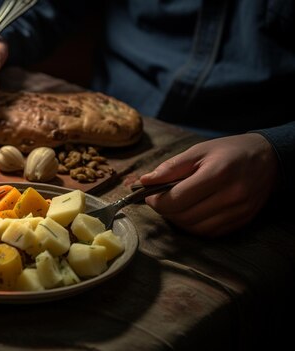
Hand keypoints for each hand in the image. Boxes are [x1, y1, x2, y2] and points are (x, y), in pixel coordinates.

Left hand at [139, 133, 278, 236]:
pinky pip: (209, 233)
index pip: (176, 199)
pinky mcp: (241, 222)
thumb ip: (170, 167)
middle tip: (160, 199)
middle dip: (165, 210)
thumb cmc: (228, 151)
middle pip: (183, 216)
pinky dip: (194, 226)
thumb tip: (144, 181)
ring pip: (194, 228)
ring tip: (175, 204)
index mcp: (217, 174)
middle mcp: (230, 196)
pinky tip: (192, 211)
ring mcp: (238, 212)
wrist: (268, 159)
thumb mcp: (198, 151)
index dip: (156, 200)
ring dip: (178, 220)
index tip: (150, 194)